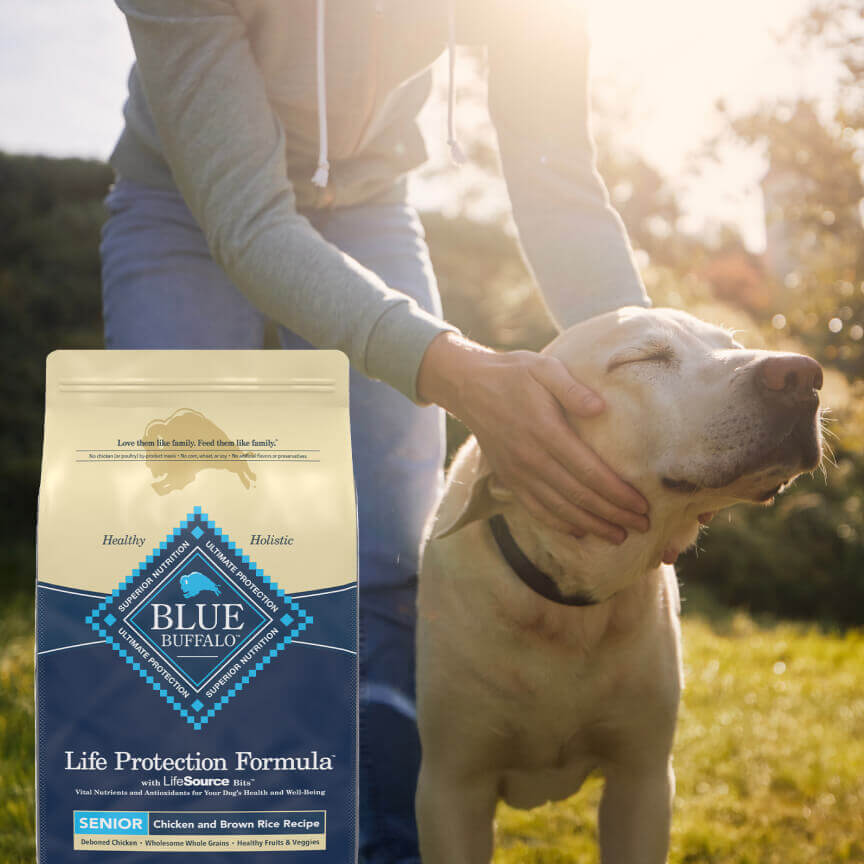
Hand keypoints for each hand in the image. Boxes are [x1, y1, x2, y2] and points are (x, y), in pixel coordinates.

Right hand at [417, 332, 649, 542]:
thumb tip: (600, 408)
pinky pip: (536, 509)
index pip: (589, 471)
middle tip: (642, 526)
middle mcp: (531, 458)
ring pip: (560, 509)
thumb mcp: (544, 368)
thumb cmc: (514, 374)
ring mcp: (518, 472)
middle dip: (613, 514)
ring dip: (591, 525)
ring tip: (618, 536)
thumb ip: (572, 388)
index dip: (617, 492)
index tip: (642, 504)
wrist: (469, 387)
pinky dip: (559, 524)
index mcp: (545, 431)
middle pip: (579, 496)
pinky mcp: (509, 479)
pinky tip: (580, 532)